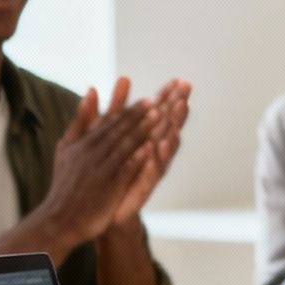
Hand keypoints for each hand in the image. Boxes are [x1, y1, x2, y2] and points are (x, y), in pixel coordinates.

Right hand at [38, 78, 156, 245]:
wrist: (59, 219)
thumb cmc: (65, 182)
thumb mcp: (67, 146)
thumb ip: (81, 119)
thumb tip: (93, 89)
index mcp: (84, 144)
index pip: (110, 124)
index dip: (130, 111)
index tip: (148, 100)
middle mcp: (91, 154)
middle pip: (119, 131)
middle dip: (139, 116)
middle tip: (158, 102)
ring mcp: (99, 171)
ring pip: (123, 147)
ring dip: (141, 131)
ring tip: (159, 118)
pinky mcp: (106, 189)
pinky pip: (123, 170)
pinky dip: (136, 158)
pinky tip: (150, 148)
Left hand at [107, 80, 190, 229]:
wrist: (97, 206)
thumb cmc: (107, 167)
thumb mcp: (106, 132)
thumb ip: (115, 106)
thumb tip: (123, 77)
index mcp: (143, 136)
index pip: (160, 113)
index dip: (169, 97)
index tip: (180, 80)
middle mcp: (151, 151)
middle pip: (168, 127)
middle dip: (177, 110)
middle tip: (187, 93)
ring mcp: (148, 169)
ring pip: (164, 147)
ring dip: (172, 130)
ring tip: (179, 115)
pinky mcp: (142, 186)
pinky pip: (152, 170)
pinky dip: (157, 158)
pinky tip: (160, 145)